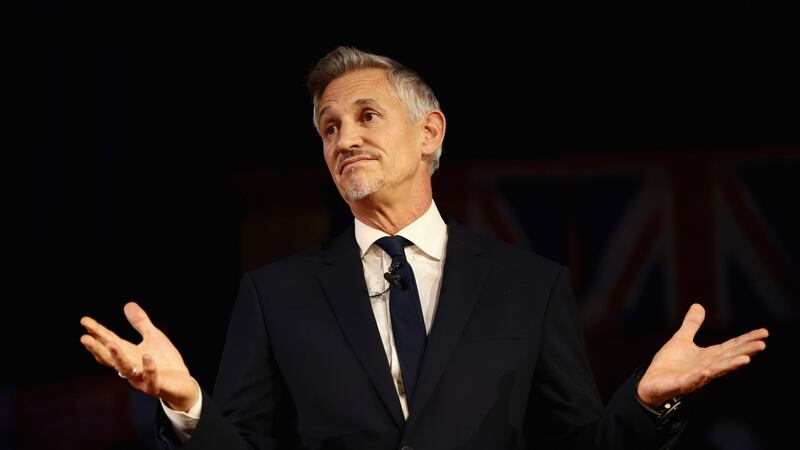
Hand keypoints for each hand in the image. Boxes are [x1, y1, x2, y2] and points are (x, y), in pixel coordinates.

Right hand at [80, 302, 198, 411]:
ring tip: (110, 344)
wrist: (182, 383)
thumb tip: (127, 304)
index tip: (84, 320)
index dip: (97, 332)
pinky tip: (147, 357)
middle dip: (97, 348)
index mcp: (128, 354)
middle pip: (110, 358)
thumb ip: (140, 323)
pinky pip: (151, 378)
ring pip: (126, 369)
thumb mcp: (153, 337)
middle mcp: (130, 367)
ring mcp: (141, 378)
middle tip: (84, 338)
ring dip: (117, 357)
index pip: (109, 341)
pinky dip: (148, 368)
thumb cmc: (165, 360)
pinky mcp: (156, 385)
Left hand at [637, 303, 767, 406]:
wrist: (652, 381)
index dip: (747, 339)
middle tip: (762, 344)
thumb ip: (692, 325)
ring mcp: (696, 376)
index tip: (764, 332)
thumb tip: (698, 305)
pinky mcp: (682, 384)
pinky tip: (707, 371)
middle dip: (746, 351)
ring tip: (745, 359)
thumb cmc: (669, 363)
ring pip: (717, 370)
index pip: (732, 346)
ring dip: (730, 365)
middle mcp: (707, 366)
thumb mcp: (682, 339)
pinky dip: (701, 376)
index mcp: (709, 356)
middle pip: (729, 357)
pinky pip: (693, 380)